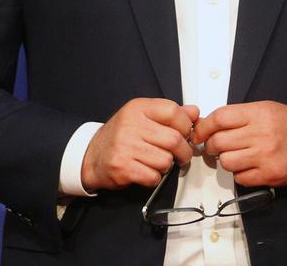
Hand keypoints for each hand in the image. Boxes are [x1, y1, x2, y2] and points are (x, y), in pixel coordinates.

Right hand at [80, 98, 200, 190]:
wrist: (92, 156)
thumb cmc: (120, 136)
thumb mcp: (142, 117)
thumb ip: (168, 114)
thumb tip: (194, 112)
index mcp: (138, 108)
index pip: (173, 111)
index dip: (185, 125)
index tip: (185, 133)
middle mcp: (131, 125)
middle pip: (174, 139)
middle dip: (183, 152)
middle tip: (180, 155)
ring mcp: (125, 146)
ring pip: (165, 160)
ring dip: (166, 166)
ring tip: (155, 162)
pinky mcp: (123, 167)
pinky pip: (154, 176)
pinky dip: (154, 178)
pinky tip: (145, 171)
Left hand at [193, 101, 286, 186]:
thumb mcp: (262, 109)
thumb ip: (236, 116)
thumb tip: (206, 124)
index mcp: (257, 115)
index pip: (219, 119)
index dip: (203, 127)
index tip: (198, 132)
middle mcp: (261, 135)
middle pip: (218, 142)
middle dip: (210, 145)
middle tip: (213, 146)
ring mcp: (265, 157)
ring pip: (226, 162)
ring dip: (225, 160)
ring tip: (233, 155)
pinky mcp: (269, 175)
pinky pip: (240, 178)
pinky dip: (239, 173)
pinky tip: (246, 166)